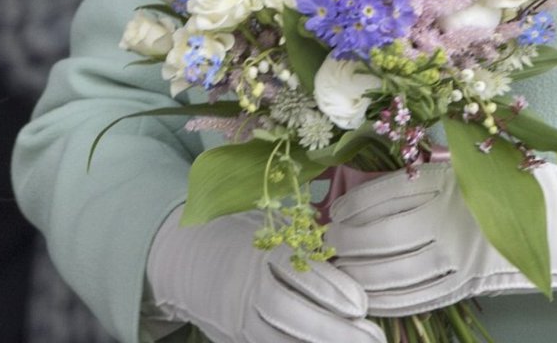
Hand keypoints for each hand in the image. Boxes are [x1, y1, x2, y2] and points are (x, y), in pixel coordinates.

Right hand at [146, 207, 384, 341]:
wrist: (184, 254)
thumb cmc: (241, 231)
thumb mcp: (269, 224)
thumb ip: (302, 241)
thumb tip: (348, 258)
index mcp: (257, 249)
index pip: (297, 272)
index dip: (331, 290)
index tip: (362, 304)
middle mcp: (244, 285)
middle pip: (288, 313)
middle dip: (332, 330)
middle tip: (373, 337)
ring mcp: (235, 316)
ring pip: (276, 338)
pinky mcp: (233, 336)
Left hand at [327, 161, 556, 314]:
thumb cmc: (519, 180)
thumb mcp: (473, 162)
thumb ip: (429, 171)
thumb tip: (376, 181)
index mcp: (449, 184)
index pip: (386, 196)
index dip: (353, 206)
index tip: (332, 210)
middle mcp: (448, 221)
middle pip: (381, 237)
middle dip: (345, 243)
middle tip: (322, 243)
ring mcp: (457, 257)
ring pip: (394, 271)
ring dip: (359, 274)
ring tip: (337, 270)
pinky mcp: (466, 284)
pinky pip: (418, 296)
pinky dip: (388, 298)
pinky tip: (370, 296)